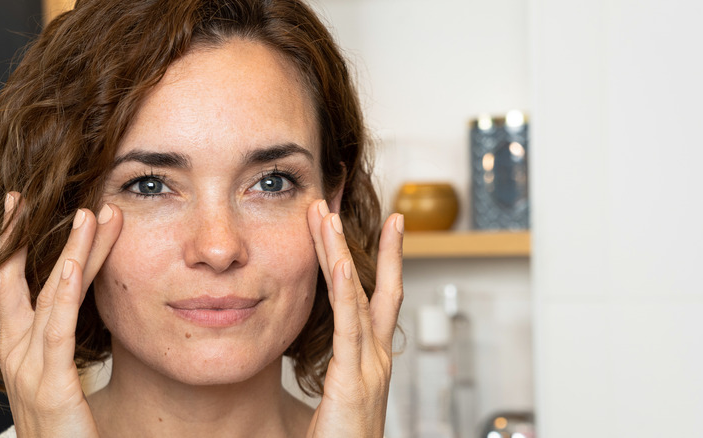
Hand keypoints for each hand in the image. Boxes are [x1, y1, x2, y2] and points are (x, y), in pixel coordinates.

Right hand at [0, 192, 122, 436]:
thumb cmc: (66, 432)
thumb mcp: (58, 382)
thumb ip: (62, 347)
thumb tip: (77, 310)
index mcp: (19, 350)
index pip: (12, 286)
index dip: (16, 246)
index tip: (22, 209)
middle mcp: (17, 354)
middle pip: (26, 281)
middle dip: (31, 236)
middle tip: (36, 194)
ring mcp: (30, 369)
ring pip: (50, 295)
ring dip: (71, 252)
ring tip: (90, 215)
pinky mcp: (51, 385)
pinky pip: (57, 329)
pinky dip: (64, 292)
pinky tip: (73, 264)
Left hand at [305, 199, 403, 437]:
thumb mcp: (342, 401)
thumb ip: (341, 373)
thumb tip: (331, 358)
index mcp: (371, 361)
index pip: (375, 300)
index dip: (376, 262)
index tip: (375, 230)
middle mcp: (376, 358)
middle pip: (375, 287)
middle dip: (363, 244)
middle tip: (342, 205)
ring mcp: (370, 367)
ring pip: (357, 296)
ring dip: (341, 252)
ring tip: (326, 216)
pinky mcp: (354, 380)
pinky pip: (349, 326)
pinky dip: (347, 290)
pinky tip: (340, 262)